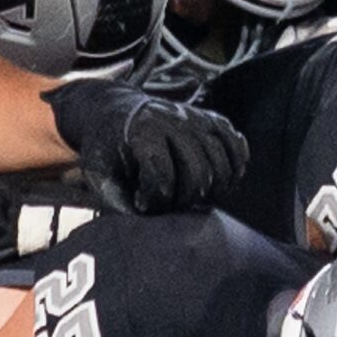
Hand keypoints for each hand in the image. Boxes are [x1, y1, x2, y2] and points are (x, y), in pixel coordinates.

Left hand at [46, 79, 246, 212]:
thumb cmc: (106, 148)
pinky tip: (218, 185)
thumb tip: (145, 225)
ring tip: (192, 199)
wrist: (113, 111)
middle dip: (186, 199)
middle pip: (200, 172)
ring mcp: (197, 118)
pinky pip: (237, 147)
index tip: (142, 203)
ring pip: (223, 164)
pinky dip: (234, 170)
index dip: (155, 200)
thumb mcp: (99, 173)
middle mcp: (175, 119)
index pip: (163, 176)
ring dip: (212, 191)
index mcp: (143, 130)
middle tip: (170, 204)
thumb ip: (117, 200)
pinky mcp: (212, 119)